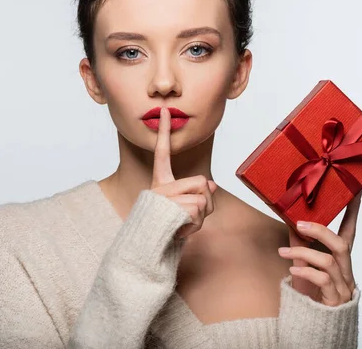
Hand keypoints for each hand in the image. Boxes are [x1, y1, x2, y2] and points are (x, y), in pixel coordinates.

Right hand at [150, 107, 217, 238]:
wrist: (150, 250)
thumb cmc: (170, 229)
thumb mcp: (187, 209)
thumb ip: (199, 194)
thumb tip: (211, 185)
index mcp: (160, 182)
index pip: (162, 152)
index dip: (163, 131)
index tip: (164, 110)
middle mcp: (159, 186)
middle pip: (201, 181)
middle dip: (205, 200)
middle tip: (190, 215)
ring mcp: (163, 198)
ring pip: (203, 198)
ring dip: (201, 216)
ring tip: (184, 225)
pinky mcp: (169, 209)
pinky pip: (199, 210)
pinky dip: (196, 224)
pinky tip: (181, 230)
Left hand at [278, 191, 361, 305]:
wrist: (313, 324)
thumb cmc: (311, 292)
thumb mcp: (304, 264)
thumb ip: (301, 244)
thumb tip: (291, 221)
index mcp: (340, 260)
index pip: (350, 231)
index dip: (353, 212)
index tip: (356, 190)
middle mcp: (345, 271)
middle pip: (341, 245)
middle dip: (320, 231)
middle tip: (298, 224)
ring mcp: (342, 286)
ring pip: (328, 261)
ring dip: (303, 253)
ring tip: (283, 252)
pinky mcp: (334, 300)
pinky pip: (322, 280)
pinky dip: (305, 271)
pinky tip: (293, 270)